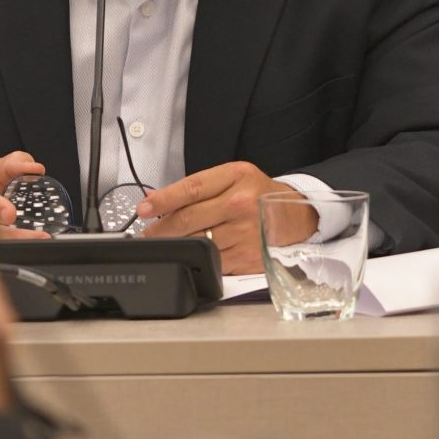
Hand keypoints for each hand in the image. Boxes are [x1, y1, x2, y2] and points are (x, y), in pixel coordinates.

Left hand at [139, 162, 310, 274]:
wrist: (295, 216)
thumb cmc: (259, 194)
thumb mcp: (234, 177)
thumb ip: (200, 187)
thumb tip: (159, 200)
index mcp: (236, 177)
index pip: (191, 188)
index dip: (163, 199)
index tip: (143, 208)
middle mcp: (241, 204)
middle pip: (189, 219)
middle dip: (161, 229)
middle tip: (147, 234)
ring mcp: (245, 233)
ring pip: (197, 243)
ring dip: (175, 246)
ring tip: (163, 245)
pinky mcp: (247, 257)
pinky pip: (213, 261)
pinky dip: (197, 260)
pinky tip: (189, 256)